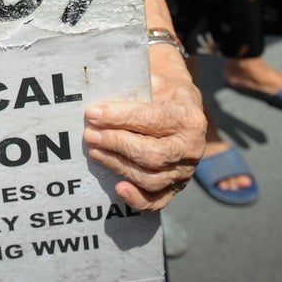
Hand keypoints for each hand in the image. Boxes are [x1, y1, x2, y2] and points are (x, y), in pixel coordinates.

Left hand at [83, 45, 204, 210]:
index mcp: (188, 117)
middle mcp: (191, 147)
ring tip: (95, 151)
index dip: (120, 117)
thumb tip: (103, 97)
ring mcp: (185, 170)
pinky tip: (118, 188)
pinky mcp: (176, 187)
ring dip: (118, 165)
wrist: (183, 105)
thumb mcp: (155, 80)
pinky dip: (138, 199)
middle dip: (116, 143)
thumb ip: (135, 88)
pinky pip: (158, 201)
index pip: (152, 120)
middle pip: (151, 153)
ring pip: (151, 178)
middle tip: (90, 134)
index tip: (93, 113)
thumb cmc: (162, 91)